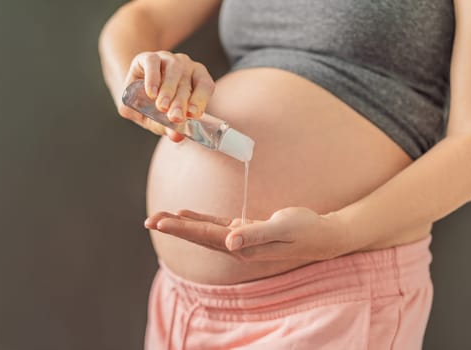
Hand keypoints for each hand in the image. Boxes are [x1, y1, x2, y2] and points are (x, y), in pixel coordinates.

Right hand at [118, 51, 214, 141]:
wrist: (132, 90)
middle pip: (187, 83)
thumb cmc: (153, 104)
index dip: (201, 100)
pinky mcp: (149, 57)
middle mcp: (186, 67)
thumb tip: (176, 137)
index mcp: (196, 79)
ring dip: (168, 90)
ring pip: (173, 71)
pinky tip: (151, 92)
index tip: (193, 114)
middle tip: (175, 117)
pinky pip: (153, 63)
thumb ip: (168, 126)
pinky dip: (152, 78)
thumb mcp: (161, 119)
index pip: (205, 86)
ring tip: (162, 107)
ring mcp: (168, 59)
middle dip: (181, 102)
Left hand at [145, 207, 347, 261]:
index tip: (159, 222)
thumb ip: (255, 234)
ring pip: (205, 230)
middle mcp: (237, 245)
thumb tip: (229, 242)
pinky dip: (201, 220)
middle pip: (199, 235)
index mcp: (243, 245)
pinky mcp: (245, 230)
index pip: (206, 236)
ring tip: (161, 218)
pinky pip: (217, 224)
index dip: (182, 228)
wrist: (321, 236)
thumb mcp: (282, 227)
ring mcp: (240, 238)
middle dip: (174, 227)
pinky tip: (187, 214)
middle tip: (149, 219)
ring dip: (183, 224)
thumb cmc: (305, 230)